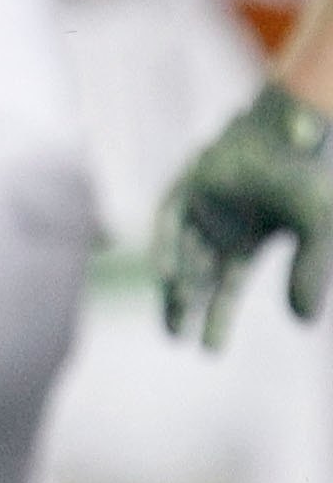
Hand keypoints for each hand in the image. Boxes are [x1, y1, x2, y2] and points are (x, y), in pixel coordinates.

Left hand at [156, 82, 332, 348]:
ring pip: (182, 252)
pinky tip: (165, 275)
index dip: (218, 317)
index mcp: (249, 238)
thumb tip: (301, 323)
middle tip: (177, 339)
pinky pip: (170, 218)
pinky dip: (166, 245)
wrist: (299, 132)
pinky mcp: (190, 183)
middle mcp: (221, 224)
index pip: (227, 285)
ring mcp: (203, 203)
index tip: (209, 350)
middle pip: (196, 274)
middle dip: (186, 305)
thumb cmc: (310, 179)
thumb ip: (311, 272)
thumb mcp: (317, 231)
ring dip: (177, 283)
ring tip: (176, 319)